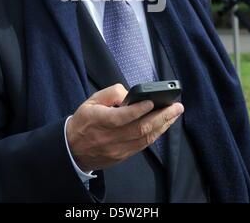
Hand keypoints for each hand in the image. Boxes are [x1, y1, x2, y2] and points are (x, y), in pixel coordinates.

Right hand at [66, 83, 183, 171]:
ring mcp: (117, 149)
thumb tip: (129, 94)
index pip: (121, 117)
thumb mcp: (91, 101)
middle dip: (161, 117)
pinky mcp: (123, 156)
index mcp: (99, 120)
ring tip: (174, 114)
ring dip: (163, 126)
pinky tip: (164, 125)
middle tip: (176, 107)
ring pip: (145, 138)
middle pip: (140, 128)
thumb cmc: (84, 121)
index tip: (152, 101)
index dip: (138, 110)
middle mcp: (109, 137)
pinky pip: (143, 145)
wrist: (73, 149)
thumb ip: (110, 93)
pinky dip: (156, 134)